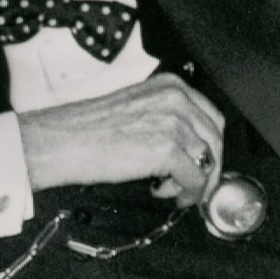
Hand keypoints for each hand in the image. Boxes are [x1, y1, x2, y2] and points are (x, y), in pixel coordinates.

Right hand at [17, 75, 224, 204]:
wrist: (64, 140)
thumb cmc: (89, 129)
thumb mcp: (137, 108)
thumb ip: (167, 119)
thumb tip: (189, 147)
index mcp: (171, 86)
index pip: (212, 118)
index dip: (212, 147)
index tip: (205, 164)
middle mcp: (176, 99)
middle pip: (215, 140)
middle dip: (210, 168)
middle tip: (196, 187)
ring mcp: (174, 122)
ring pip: (207, 162)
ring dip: (191, 182)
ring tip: (168, 188)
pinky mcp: (167, 148)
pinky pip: (194, 179)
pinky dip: (183, 192)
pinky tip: (159, 190)